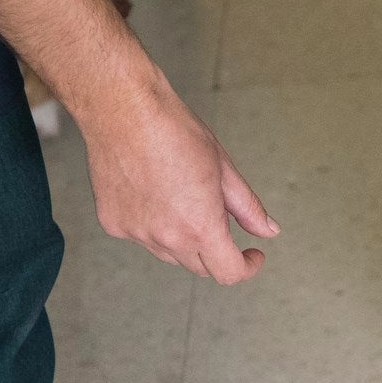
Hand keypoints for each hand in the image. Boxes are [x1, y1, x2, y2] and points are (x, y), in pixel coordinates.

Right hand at [82, 78, 278, 283]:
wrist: (123, 110)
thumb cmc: (174, 131)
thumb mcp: (224, 169)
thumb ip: (248, 209)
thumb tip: (268, 231)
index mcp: (200, 228)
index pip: (229, 273)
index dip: (246, 267)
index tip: (251, 256)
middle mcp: (167, 238)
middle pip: (200, 267)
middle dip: (216, 252)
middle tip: (218, 219)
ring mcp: (137, 233)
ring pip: (169, 254)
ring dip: (183, 240)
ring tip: (181, 196)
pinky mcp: (113, 224)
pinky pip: (141, 236)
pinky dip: (153, 225)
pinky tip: (152, 193)